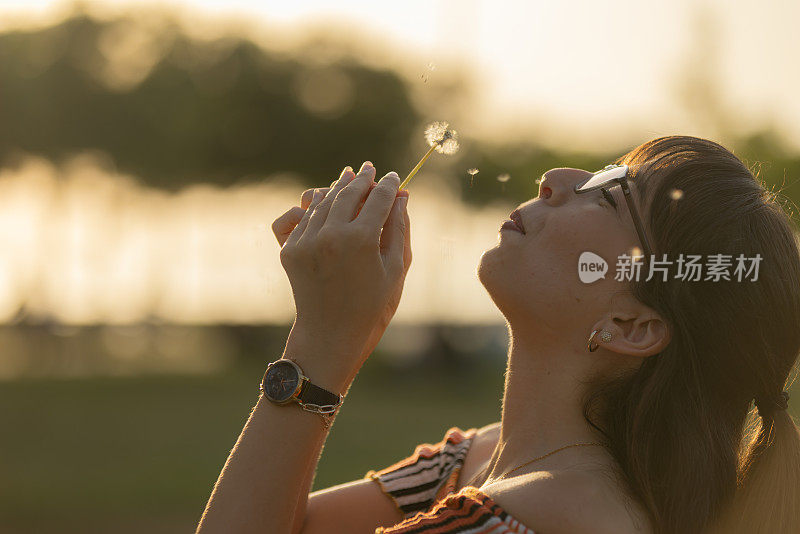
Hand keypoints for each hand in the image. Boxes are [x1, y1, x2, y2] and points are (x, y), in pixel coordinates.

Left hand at [271, 162, 411, 378]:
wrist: (330, 336)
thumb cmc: (373, 307)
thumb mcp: (396, 268)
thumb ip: (399, 228)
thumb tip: (401, 197)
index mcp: (361, 240)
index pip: (379, 198)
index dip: (389, 185)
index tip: (394, 178)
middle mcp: (330, 235)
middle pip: (349, 193)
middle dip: (362, 179)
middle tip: (370, 168)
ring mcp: (306, 242)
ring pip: (323, 201)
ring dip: (337, 188)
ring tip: (348, 178)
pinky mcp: (289, 250)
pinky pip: (301, 217)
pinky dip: (314, 208)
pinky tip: (324, 202)